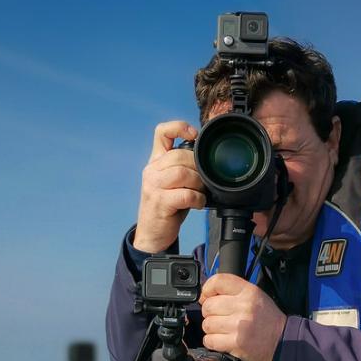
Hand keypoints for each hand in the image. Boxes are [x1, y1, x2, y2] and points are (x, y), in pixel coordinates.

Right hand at [133, 121, 205, 252]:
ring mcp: (153, 186)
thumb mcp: (173, 182)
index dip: (179, 127)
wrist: (153, 233)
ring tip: (200, 192)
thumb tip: (208, 159)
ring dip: (198, 183)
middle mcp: (152, 170)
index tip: (194, 135)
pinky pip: (185, 194)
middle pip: (179, 155)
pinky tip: (197, 203)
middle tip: (203, 181)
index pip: (162, 132)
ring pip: (182, 173)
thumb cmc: (169, 206)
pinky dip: (197, 199)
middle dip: (198, 167)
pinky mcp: (159, 202)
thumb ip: (183, 167)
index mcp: (156, 161)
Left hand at [199, 273, 286, 360]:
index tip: (207, 297)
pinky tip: (222, 340)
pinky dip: (212, 341)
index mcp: (248, 291)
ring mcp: (239, 326)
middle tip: (220, 317)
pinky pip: (210, 340)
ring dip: (212, 328)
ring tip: (224, 329)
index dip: (207, 289)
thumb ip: (233, 291)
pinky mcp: (236, 343)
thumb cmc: (267, 318)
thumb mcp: (255, 295)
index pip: (218, 281)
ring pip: (207, 324)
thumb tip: (206, 294)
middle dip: (210, 313)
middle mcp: (243, 306)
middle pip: (208, 305)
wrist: (282, 341)